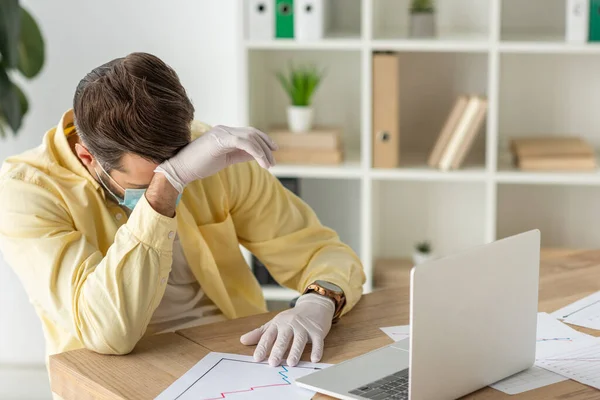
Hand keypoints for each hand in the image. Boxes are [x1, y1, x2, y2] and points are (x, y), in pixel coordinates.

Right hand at [155, 125, 277, 192]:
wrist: (180, 169)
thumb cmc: (199, 165)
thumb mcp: (225, 159)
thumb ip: (240, 154)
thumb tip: (257, 155)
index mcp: (224, 133)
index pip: (249, 132)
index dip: (264, 140)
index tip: (274, 151)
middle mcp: (224, 129)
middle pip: (252, 132)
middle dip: (266, 146)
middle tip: (273, 162)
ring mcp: (221, 133)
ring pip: (251, 137)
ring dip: (263, 151)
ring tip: (269, 165)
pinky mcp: (220, 139)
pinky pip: (244, 143)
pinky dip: (256, 152)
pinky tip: (262, 163)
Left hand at [240, 293, 334, 366]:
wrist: (314, 305)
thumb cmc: (292, 318)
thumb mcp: (275, 323)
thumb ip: (259, 333)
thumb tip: (242, 340)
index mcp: (278, 324)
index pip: (268, 336)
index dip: (262, 347)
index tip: (257, 358)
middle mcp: (290, 325)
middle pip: (283, 338)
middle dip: (278, 350)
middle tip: (273, 363)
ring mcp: (304, 328)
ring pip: (299, 340)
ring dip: (295, 352)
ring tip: (291, 363)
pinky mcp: (317, 331)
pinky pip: (318, 341)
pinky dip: (317, 350)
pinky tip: (314, 359)